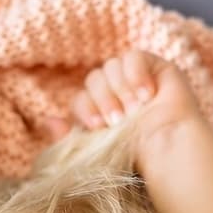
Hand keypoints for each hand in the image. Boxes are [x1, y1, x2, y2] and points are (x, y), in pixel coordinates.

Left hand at [65, 50, 209, 172]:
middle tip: (117, 121)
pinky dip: (135, 74)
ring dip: (119, 90)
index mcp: (100, 111)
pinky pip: (133, 56)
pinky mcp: (155, 67)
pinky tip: (147, 94)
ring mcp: (135, 78)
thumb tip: (47, 120)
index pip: (80, 97)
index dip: (84, 108)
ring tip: (135, 111)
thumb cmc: (133, 156)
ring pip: (110, 66)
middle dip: (102, 100)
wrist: (166, 150)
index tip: (96, 127)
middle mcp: (116, 93)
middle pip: (93, 78)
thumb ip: (69, 137)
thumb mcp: (92, 150)